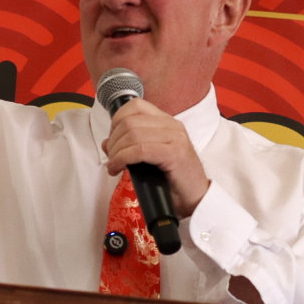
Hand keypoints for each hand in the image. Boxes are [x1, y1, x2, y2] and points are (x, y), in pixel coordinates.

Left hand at [102, 98, 209, 216]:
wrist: (196, 198)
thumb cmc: (173, 180)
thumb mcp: (150, 158)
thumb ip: (131, 146)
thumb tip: (107, 143)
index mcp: (167, 122)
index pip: (136, 106)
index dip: (117, 121)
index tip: (113, 140)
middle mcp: (173, 126)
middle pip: (130, 121)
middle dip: (114, 140)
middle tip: (111, 158)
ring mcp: (175, 138)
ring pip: (132, 134)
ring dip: (116, 151)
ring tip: (114, 165)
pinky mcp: (174, 154)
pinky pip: (140, 150)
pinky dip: (122, 158)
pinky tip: (118, 168)